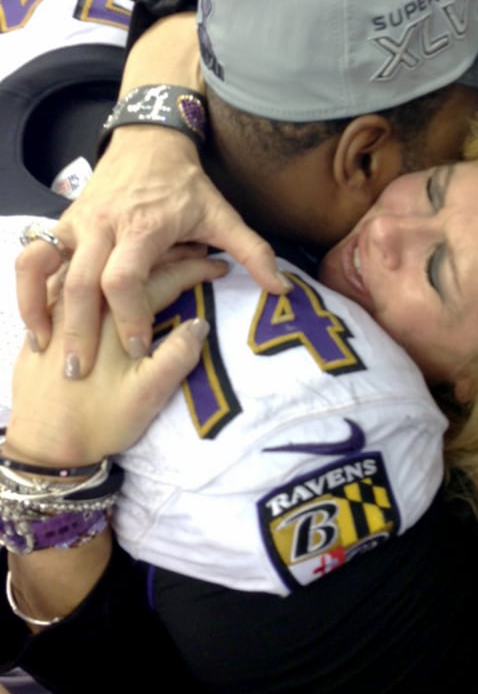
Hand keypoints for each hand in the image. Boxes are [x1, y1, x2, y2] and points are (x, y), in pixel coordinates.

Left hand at [6, 254, 227, 467]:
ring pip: (101, 265)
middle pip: (132, 266)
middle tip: (196, 249)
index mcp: (116, 318)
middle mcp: (87, 304)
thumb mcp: (148, 396)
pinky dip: (97, 268)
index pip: (163, 280)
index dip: (194, 270)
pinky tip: (109, 268)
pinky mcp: (45, 319)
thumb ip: (177, 356)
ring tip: (157, 251)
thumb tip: (201, 324)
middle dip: (168, 254)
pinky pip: (73, 278)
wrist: (43, 443)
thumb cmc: (99, 423)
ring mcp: (61, 308)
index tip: (218, 266)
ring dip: (132, 257)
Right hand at [16, 126, 289, 377]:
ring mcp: (76, 223)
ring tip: (44, 350)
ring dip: (39, 310)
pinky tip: (34, 323)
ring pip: (44, 268)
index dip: (129, 316)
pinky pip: (31, 258)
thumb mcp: (223, 215)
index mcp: (143, 227)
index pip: (124, 278)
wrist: (148, 140)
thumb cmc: (186, 185)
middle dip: (79, 331)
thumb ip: (252, 253)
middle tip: (82, 372)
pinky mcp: (60, 224)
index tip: (139, 347)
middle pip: (79, 282)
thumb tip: (282, 289)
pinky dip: (27, 290)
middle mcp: (103, 225)